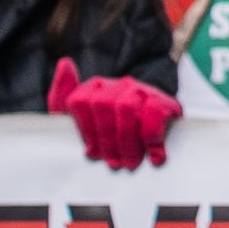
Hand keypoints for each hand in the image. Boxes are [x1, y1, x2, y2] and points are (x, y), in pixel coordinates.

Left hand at [49, 59, 178, 170]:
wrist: (159, 141)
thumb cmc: (111, 136)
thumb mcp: (80, 121)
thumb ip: (63, 96)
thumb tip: (65, 63)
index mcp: (96, 88)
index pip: (80, 101)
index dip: (85, 130)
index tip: (92, 152)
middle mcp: (120, 85)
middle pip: (103, 105)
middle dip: (107, 139)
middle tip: (114, 163)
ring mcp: (143, 91)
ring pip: (127, 108)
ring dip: (127, 141)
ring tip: (130, 162)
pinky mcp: (166, 102)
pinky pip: (154, 114)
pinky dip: (152, 138)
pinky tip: (153, 156)